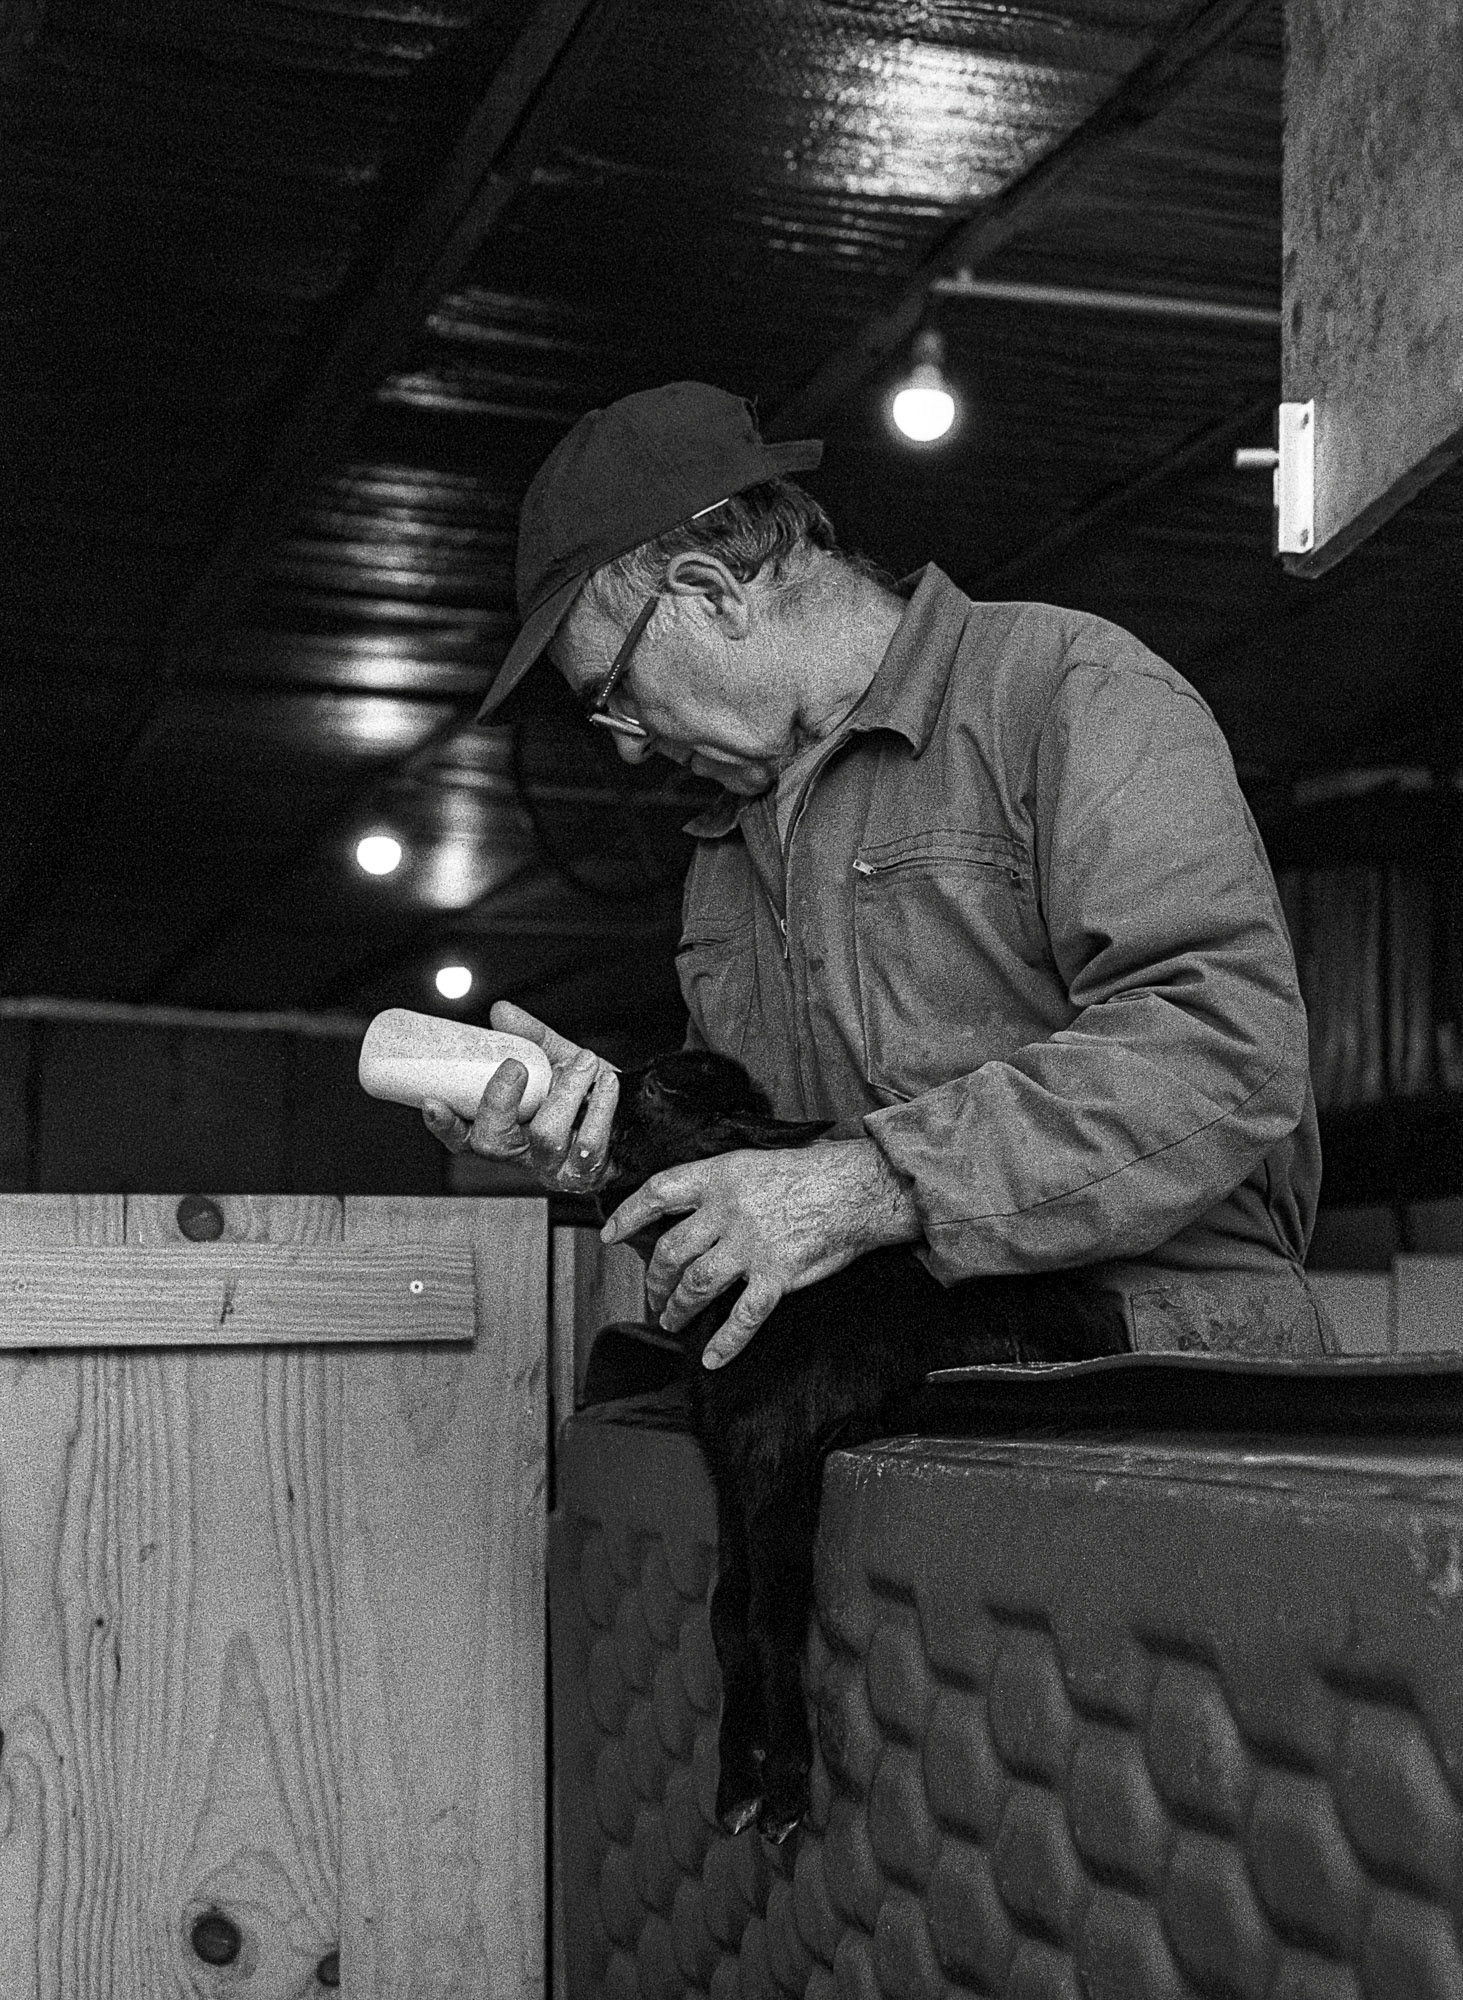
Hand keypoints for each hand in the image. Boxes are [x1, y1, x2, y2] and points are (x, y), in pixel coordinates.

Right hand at [420, 1001, 618, 1194]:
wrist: (634, 1119)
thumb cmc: (585, 1094)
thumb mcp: (555, 1061)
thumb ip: (530, 1039)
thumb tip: (501, 1011)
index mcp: (503, 1131)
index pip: (461, 1137)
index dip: (443, 1125)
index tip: (432, 1101)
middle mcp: (521, 1155)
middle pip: (492, 1143)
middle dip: (499, 1100)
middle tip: (515, 1065)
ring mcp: (553, 1168)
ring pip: (545, 1136)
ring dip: (564, 1092)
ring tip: (584, 1060)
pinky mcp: (587, 1171)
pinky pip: (589, 1142)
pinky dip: (600, 1105)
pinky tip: (606, 1083)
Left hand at [601, 1138, 920, 1367]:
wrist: (855, 1188)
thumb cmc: (807, 1173)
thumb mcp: (751, 1163)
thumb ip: (716, 1187)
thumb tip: (684, 1211)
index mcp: (718, 1178)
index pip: (658, 1193)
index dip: (628, 1215)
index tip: (609, 1234)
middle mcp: (727, 1212)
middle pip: (671, 1250)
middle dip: (654, 1280)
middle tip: (651, 1295)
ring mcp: (750, 1245)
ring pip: (696, 1284)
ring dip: (677, 1308)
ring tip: (671, 1320)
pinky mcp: (776, 1275)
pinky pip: (743, 1316)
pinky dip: (725, 1341)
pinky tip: (713, 1357)